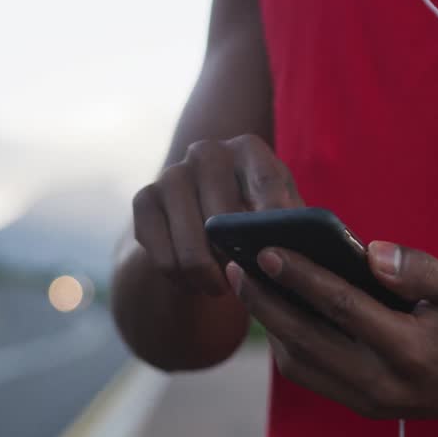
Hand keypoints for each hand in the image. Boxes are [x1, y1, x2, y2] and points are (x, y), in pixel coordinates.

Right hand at [132, 134, 303, 295]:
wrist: (203, 216)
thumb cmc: (257, 216)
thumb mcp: (283, 214)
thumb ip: (292, 226)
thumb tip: (293, 249)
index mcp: (249, 149)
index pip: (267, 183)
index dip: (273, 220)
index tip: (275, 251)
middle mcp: (208, 152)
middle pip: (224, 221)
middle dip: (237, 262)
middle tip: (247, 283)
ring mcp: (172, 174)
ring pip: (192, 248)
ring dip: (210, 279)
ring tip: (224, 287)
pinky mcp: (144, 200)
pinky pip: (164, 258)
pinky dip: (182, 280)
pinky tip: (196, 281)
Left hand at [225, 241, 437, 422]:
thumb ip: (421, 270)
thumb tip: (371, 251)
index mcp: (410, 350)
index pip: (341, 307)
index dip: (300, 277)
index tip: (265, 251)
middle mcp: (383, 383)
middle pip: (305, 341)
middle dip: (265, 304)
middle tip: (235, 267)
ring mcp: (371, 400)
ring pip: (302, 365)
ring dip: (271, 328)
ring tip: (249, 287)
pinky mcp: (367, 405)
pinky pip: (314, 376)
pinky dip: (290, 346)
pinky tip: (279, 315)